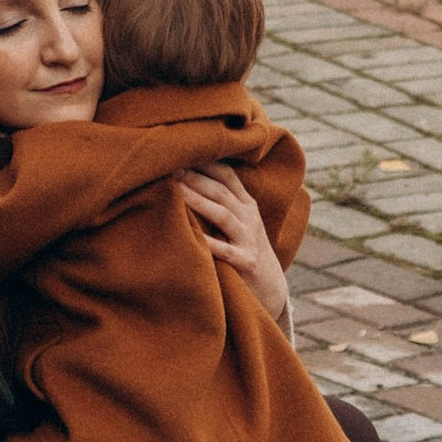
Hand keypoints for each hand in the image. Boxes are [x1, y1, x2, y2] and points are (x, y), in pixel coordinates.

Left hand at [178, 164, 290, 324]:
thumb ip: (219, 204)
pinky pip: (225, 250)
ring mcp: (249, 240)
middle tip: (169, 165)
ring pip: (222, 214)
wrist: (271, 291)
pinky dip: (208, 242)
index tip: (180, 150)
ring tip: (175, 189)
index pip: (227, 175)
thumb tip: (181, 180)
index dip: (205, 161)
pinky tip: (190, 234)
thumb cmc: (244, 252)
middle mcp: (249, 218)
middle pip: (221, 190)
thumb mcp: (238, 224)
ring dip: (198, 200)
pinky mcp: (247, 263)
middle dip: (195, 176)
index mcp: (246, 205)